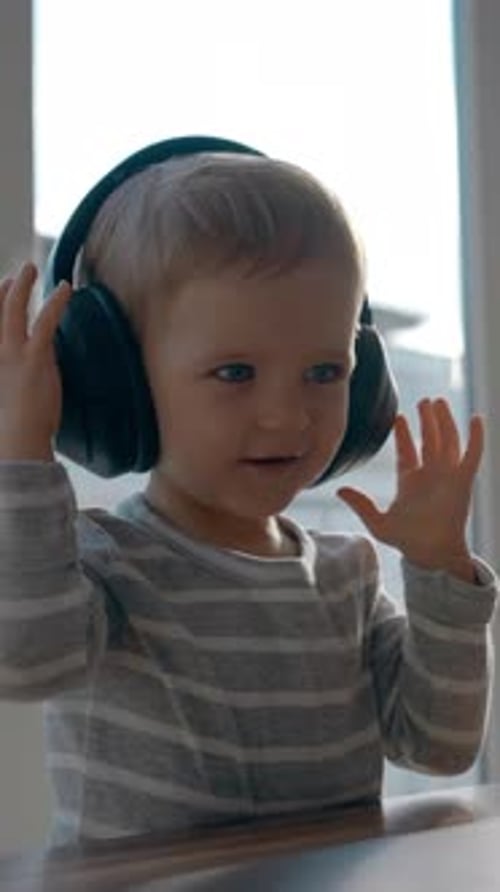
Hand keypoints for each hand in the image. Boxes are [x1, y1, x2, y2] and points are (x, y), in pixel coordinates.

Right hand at [0, 262, 71, 460]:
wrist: (15, 443)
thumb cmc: (9, 433)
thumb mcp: (5, 404)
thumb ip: (9, 383)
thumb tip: (16, 385)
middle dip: (2, 291)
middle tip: (11, 278)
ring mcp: (10, 353)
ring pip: (13, 308)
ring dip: (22, 285)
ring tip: (30, 268)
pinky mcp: (34, 357)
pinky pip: (45, 320)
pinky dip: (56, 301)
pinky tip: (65, 287)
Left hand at [337, 398, 483, 581]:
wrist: (431, 554)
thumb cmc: (407, 541)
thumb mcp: (378, 522)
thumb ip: (361, 505)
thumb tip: (338, 490)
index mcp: (410, 481)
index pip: (406, 451)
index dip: (403, 434)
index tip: (399, 417)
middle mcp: (430, 475)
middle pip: (429, 440)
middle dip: (427, 421)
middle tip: (423, 400)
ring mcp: (447, 476)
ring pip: (448, 441)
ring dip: (445, 422)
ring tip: (438, 402)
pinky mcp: (464, 481)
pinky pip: (472, 455)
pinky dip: (475, 437)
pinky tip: (475, 419)